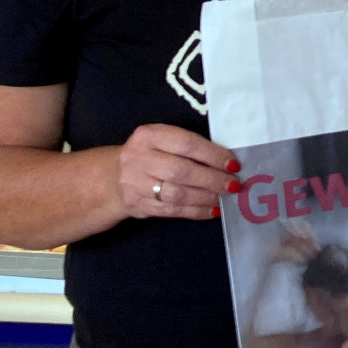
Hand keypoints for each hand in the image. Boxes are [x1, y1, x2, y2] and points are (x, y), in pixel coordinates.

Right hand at [118, 123, 236, 221]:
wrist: (113, 177)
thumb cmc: (150, 155)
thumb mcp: (162, 140)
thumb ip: (188, 146)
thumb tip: (226, 162)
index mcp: (148, 136)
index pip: (186, 144)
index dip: (212, 155)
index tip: (233, 164)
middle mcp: (138, 159)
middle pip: (181, 171)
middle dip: (212, 179)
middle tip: (233, 184)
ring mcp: (136, 184)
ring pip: (177, 194)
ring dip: (206, 197)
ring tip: (225, 197)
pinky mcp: (139, 205)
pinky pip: (173, 211)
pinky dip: (196, 211)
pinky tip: (213, 210)